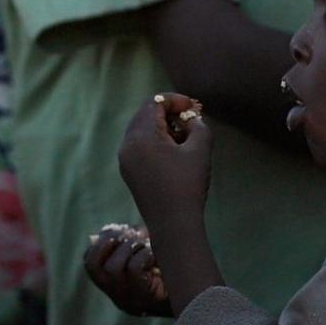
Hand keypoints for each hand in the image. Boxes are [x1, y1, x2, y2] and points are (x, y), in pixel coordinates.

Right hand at [82, 223, 171, 317]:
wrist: (201, 297)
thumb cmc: (174, 272)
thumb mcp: (147, 256)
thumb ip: (128, 246)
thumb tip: (111, 230)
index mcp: (116, 288)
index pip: (91, 266)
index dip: (98, 246)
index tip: (116, 232)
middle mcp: (120, 298)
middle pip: (97, 267)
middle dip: (113, 244)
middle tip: (132, 234)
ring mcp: (132, 302)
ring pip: (114, 268)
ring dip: (129, 248)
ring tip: (146, 243)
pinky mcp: (147, 300)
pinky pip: (134, 269)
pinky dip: (143, 255)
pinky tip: (155, 254)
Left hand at [118, 93, 214, 226]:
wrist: (173, 224)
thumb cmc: (188, 184)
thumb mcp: (200, 150)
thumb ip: (199, 126)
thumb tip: (191, 120)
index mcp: (140, 136)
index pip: (153, 103)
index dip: (174, 100)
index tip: (194, 107)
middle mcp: (127, 144)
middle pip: (144, 114)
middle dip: (168, 113)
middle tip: (190, 120)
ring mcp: (125, 159)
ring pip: (141, 130)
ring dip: (162, 127)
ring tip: (185, 138)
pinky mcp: (128, 171)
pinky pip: (139, 146)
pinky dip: (155, 141)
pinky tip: (174, 153)